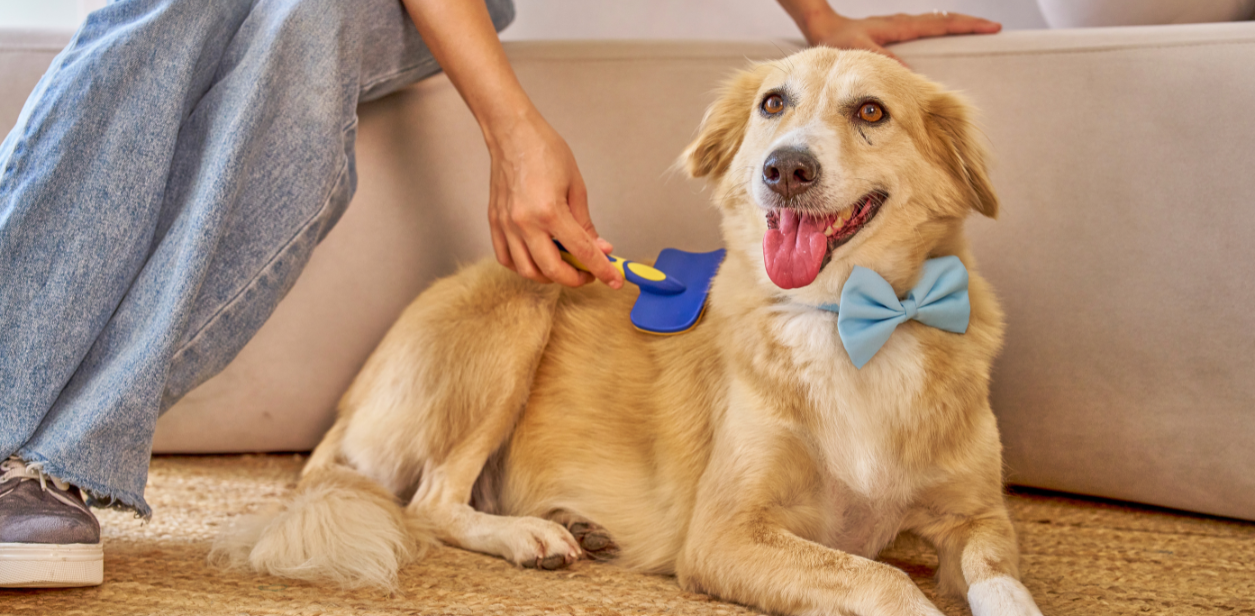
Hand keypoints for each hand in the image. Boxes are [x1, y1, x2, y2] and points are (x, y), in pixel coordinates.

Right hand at [486, 111, 622, 288]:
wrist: (512, 133)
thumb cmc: (544, 150)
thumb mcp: (575, 185)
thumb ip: (585, 223)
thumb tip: (599, 248)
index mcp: (549, 211)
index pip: (581, 251)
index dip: (601, 270)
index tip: (614, 280)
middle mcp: (524, 223)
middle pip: (552, 270)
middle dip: (575, 279)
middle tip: (588, 273)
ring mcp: (506, 225)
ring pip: (527, 271)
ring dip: (549, 276)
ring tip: (564, 266)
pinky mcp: (495, 222)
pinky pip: (505, 258)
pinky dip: (523, 267)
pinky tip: (537, 259)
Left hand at [797, 8, 1001, 63]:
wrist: (823, 27)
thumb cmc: (839, 39)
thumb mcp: (861, 52)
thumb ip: (884, 62)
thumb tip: (910, 74)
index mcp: (901, 27)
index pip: (942, 23)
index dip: (967, 26)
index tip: (991, 27)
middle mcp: (903, 24)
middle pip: (944, 20)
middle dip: (969, 24)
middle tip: (994, 28)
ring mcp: (899, 26)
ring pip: (935, 22)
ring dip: (956, 26)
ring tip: (977, 32)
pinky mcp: (892, 33)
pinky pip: (923, 29)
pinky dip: (939, 31)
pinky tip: (943, 40)